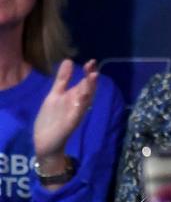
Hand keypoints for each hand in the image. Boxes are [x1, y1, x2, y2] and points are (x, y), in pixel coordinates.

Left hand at [33, 59, 97, 173]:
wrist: (45, 141)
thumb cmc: (50, 118)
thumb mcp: (55, 94)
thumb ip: (63, 79)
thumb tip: (69, 60)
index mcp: (74, 96)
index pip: (84, 82)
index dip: (88, 72)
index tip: (91, 61)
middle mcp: (78, 103)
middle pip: (88, 89)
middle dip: (91, 78)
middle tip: (93, 67)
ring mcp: (76, 112)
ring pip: (86, 99)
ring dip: (90, 88)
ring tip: (93, 77)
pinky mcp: (72, 122)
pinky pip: (78, 112)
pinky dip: (81, 104)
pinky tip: (82, 96)